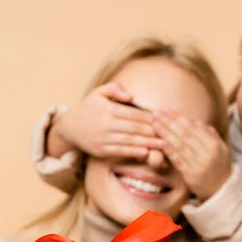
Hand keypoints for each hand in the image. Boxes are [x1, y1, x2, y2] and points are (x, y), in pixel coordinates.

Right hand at [47, 82, 163, 158]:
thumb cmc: (89, 108)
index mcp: (108, 109)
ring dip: (149, 143)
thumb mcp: (99, 93)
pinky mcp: (101, 151)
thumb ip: (115, 89)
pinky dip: (134, 152)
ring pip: (130, 141)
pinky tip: (147, 152)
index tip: (165, 119)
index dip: (150, 117)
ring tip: (164, 145)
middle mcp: (106, 125)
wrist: (70, 128)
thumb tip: (131, 96)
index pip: (134, 113)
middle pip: (135, 128)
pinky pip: (121, 152)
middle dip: (154, 131)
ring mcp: (103, 139)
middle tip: (171, 133)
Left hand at [152, 109, 231, 201]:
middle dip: (170, 122)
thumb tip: (196, 121)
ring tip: (155, 124)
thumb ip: (209, 134)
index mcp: (214, 144)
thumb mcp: (220, 149)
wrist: (221, 190)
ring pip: (180, 145)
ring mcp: (199, 164)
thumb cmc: (218, 167)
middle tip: (156, 113)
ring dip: (166, 133)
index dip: (179, 117)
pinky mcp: (191, 175)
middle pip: (186, 133)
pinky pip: (178, 160)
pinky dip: (169, 150)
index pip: (194, 127)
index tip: (166, 110)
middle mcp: (207, 152)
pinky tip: (160, 142)